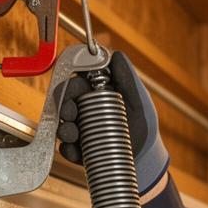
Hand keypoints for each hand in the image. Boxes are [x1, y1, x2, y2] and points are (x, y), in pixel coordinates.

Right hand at [55, 51, 170, 195]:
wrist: (146, 153)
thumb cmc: (143, 122)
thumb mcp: (139, 98)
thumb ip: (127, 77)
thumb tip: (116, 55)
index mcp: (95, 93)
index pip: (75, 83)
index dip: (71, 83)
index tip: (76, 87)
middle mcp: (84, 109)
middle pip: (63, 103)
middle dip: (63, 106)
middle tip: (70, 113)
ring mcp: (80, 130)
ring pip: (62, 125)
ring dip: (63, 129)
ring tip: (72, 134)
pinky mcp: (80, 150)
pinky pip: (67, 150)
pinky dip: (68, 151)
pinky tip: (75, 152)